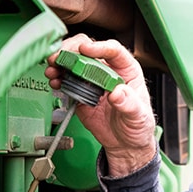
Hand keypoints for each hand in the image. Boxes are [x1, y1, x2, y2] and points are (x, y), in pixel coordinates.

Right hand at [45, 35, 157, 175]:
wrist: (125, 144)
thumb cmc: (138, 126)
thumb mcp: (139, 116)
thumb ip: (130, 104)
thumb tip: (117, 92)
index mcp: (127, 71)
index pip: (114, 51)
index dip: (99, 47)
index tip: (85, 50)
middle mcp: (108, 72)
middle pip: (89, 52)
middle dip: (72, 51)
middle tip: (61, 58)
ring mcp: (93, 82)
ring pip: (75, 63)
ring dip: (61, 63)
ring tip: (53, 69)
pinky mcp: (81, 93)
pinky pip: (68, 81)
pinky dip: (59, 79)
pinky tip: (55, 82)